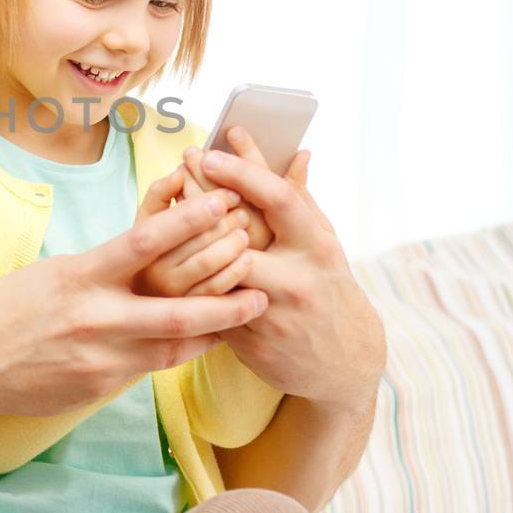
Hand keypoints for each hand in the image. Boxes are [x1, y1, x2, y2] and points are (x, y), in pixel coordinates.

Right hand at [0, 193, 269, 418]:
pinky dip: (179, 351)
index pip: (143, 243)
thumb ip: (101, 268)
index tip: (224, 201)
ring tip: (249, 313)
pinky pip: (151, 368)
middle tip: (264, 285)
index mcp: (79, 277)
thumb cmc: (5, 309)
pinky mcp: (100, 387)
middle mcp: (94, 318)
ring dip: (214, 329)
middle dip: (226, 299)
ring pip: (173, 345)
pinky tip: (204, 340)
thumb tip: (145, 254)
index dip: (189, 222)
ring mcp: (100, 358)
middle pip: (175, 309)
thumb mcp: (51, 273)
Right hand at [132, 169, 252, 297]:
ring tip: (244, 235)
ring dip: (234, 247)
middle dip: (226, 225)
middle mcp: (153, 273)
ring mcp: (172, 298)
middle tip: (243, 215)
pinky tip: (247, 262)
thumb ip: (159, 195)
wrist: (129, 309)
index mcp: (140, 244)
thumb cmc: (144, 256)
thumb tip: (180, 172)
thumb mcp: (144, 224)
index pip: (175, 220)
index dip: (206, 205)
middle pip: (199, 244)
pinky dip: (236, 273)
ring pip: (210, 268)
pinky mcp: (189, 318)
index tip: (229, 196)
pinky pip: (218, 293)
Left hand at [190, 146, 385, 412]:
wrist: (344, 363)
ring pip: (216, 270)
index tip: (214, 149)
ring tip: (170, 199)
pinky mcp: (247, 340)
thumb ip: (303, 201)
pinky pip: (209, 303)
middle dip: (206, 193)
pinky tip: (169, 248)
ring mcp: (270, 312)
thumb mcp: (325, 244)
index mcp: (317, 248)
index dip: (245, 171)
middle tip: (185, 161)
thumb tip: (296, 151)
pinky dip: (188, 274)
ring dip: (190, 235)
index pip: (279, 200)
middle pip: (239, 231)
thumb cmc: (328, 288)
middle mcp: (295, 279)